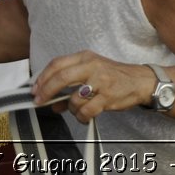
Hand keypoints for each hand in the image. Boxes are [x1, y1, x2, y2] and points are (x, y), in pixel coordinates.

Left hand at [33, 52, 157, 123]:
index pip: (57, 63)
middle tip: (39, 102)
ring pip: (73, 98)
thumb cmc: (112, 76)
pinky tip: (84, 116)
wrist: (139, 81)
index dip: (43, 77)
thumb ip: (70, 85)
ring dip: (70, 108)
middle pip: (61, 77)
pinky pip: (86, 111)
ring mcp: (100, 81)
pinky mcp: (107, 97)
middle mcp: (92, 66)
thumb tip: (52, 103)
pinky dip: (81, 117)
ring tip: (76, 109)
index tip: (34, 90)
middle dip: (46, 91)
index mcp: (85, 57)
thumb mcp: (91, 73)